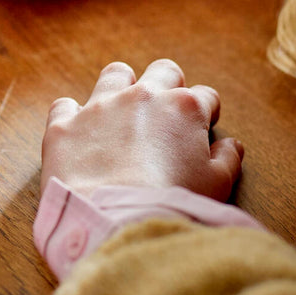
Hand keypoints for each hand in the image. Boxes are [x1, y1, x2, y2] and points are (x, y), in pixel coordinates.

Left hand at [41, 59, 243, 200]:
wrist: (115, 224)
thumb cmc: (171, 206)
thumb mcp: (216, 187)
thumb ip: (227, 160)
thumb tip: (232, 146)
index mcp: (183, 109)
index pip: (205, 96)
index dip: (206, 112)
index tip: (202, 126)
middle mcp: (141, 97)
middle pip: (162, 71)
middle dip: (168, 86)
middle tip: (165, 115)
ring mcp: (99, 107)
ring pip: (115, 74)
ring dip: (121, 88)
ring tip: (122, 115)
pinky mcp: (64, 125)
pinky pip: (65, 105)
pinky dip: (72, 116)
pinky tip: (79, 135)